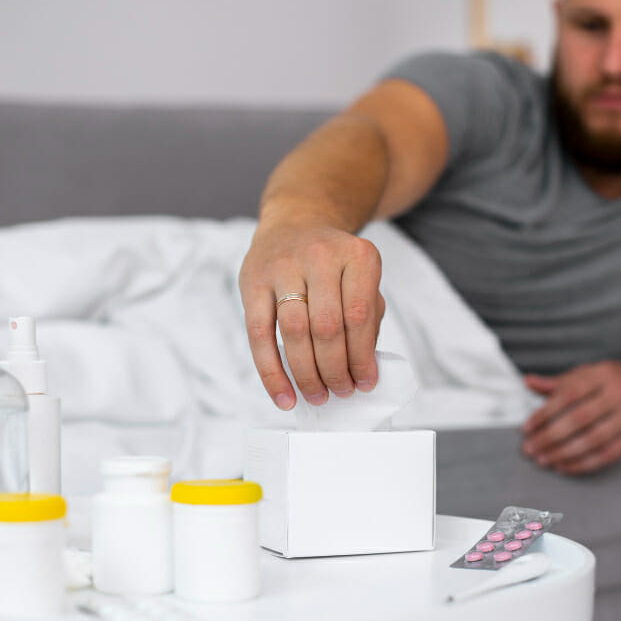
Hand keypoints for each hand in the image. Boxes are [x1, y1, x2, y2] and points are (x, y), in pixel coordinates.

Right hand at [239, 217, 384, 409]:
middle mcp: (320, 256)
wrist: (296, 223)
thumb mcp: (361, 278)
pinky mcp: (252, 280)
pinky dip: (271, 372)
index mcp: (357, 255)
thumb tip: (361, 371)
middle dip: (335, 370)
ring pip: (294, 332)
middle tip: (341, 392)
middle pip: (327, 327)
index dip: (363, 356)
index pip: (359, 315)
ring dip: (306, 374)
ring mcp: (283, 266)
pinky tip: (284, 396)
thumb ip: (367, 318)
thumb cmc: (334, 264)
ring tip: (317, 396)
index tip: (366, 382)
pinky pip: (259, 334)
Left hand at [521, 361, 620, 474]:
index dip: (545, 412)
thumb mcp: (593, 373)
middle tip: (530, 449)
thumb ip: (561, 381)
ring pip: (592, 440)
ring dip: (563, 453)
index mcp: (603, 374)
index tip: (526, 428)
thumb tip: (528, 381)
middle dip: (550, 437)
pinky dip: (584, 463)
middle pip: (578, 419)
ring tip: (543, 460)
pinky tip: (565, 466)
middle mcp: (618, 394)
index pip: (568, 394)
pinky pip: (608, 454)